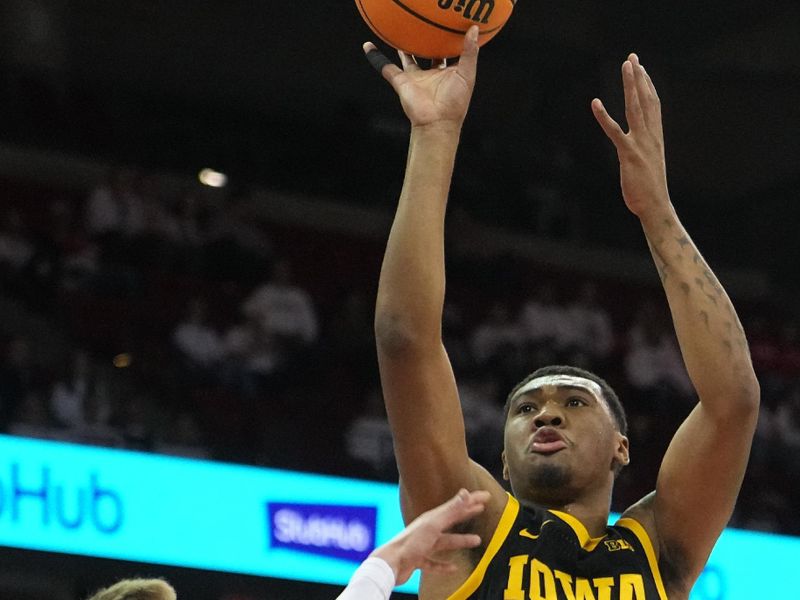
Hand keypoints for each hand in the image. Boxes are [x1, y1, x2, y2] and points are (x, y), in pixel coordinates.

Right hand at [363, 26, 479, 130]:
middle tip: (426, 27)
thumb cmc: (455, 103)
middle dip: (427, 42)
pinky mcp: (402, 82)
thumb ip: (470, 52)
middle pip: (428, 53)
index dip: (451, 41)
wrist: (437, 122)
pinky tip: (368, 45)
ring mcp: (416, 78)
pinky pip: (386, 67)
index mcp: (448, 72)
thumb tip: (474, 29)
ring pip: (407, 59)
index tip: (451, 27)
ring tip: (399, 32)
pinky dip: (376, 57)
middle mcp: (432, 74)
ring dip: (403, 48)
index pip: (450, 53)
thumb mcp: (467, 74)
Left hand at [371, 488, 487, 584]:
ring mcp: (423, 545)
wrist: (390, 563)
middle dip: (466, 514)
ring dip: (461, 541)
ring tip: (477, 540)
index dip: (472, 500)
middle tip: (481, 509)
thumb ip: (451, 510)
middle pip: (452, 520)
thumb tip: (466, 492)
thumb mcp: (434, 525)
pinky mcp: (418, 560)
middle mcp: (428, 529)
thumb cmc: (411, 542)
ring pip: (446, 542)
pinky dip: (444, 565)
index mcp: (432, 518)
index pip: (456, 506)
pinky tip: (453, 568)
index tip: (486, 496)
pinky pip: (434, 562)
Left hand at [592, 53, 669, 219]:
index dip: (648, 85)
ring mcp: (641, 143)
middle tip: (632, 57)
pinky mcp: (628, 154)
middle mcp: (651, 136)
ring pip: (635, 107)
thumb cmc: (649, 189)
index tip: (642, 68)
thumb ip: (643, 151)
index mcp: (656, 137)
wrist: (655, 206)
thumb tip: (638, 149)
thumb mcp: (648, 164)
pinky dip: (604, 116)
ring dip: (630, 85)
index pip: (653, 105)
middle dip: (639, 77)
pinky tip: (595, 103)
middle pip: (646, 99)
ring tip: (626, 66)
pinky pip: (614, 131)